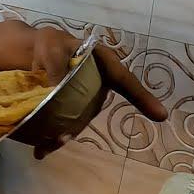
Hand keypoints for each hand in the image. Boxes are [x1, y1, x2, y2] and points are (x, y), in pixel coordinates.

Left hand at [30, 27, 167, 158]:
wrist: (34, 52)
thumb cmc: (50, 44)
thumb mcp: (51, 48)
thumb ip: (56, 66)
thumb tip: (56, 90)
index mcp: (102, 63)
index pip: (123, 79)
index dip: (141, 96)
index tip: (160, 114)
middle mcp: (98, 84)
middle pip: (94, 108)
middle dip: (78, 124)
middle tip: (61, 136)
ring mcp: (85, 98)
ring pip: (79, 120)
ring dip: (64, 134)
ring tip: (47, 145)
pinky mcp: (70, 107)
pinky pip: (66, 123)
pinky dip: (54, 136)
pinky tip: (41, 148)